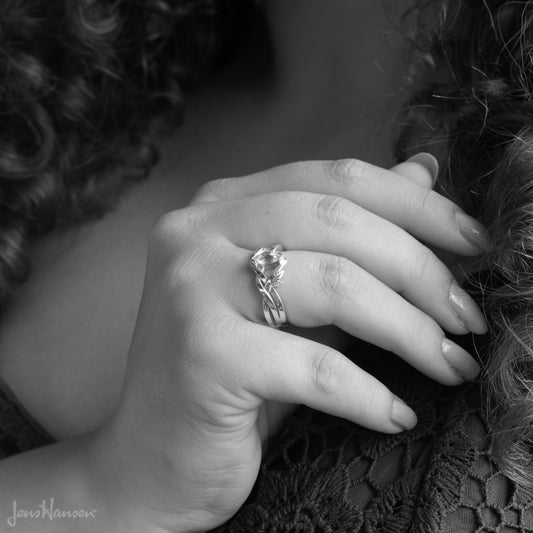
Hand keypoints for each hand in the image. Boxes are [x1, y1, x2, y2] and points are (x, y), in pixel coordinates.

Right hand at [92, 155, 487, 531]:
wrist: (149, 456)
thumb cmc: (230, 374)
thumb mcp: (292, 296)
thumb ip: (348, 236)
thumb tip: (423, 172)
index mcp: (220, 205)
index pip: (333, 179)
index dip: (416, 205)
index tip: (473, 243)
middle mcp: (197, 231)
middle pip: (339, 222)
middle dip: (422, 270)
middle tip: (467, 318)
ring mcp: (192, 287)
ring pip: (335, 286)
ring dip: (410, 331)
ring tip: (450, 365)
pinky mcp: (202, 352)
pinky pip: (315, 366)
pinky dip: (370, 395)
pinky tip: (396, 415)